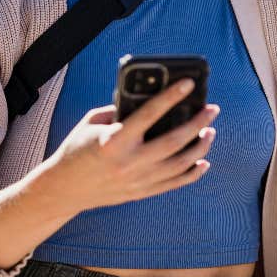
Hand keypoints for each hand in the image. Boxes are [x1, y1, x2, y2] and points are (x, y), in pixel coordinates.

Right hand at [49, 79, 218, 214]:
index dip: (172, 96)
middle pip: (174, 141)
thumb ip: (120, 110)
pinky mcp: (141, 193)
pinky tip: (203, 162)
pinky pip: (174, 184)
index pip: (150, 113)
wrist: (64, 189)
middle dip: (198, 123)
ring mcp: (138, 180)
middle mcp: (129, 162)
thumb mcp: (92, 123)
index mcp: (114, 140)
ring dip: (200, 147)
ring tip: (210, 132)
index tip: (189, 84)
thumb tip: (152, 100)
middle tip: (212, 110)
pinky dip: (192, 174)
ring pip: (180, 164)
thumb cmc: (77, 149)